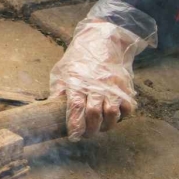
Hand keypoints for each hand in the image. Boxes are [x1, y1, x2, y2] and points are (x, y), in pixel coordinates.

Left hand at [49, 0, 156, 139]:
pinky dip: (122, 117)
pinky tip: (114, 116)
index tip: (73, 136)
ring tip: (100, 127)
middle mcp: (96, 85)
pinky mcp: (126, 87)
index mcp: (77, 82)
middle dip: (90, 130)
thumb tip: (50, 109)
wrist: (103, 41)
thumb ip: (58, 91)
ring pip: (112, 114)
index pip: (75, 108)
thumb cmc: (80, 58)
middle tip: (86, 135)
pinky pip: (127, 109)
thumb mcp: (62, 71)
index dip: (75, 125)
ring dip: (106, 126)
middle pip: (94, 114)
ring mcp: (112, 87)